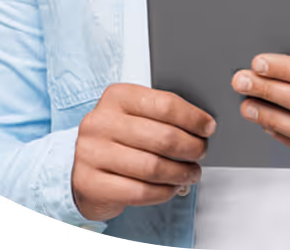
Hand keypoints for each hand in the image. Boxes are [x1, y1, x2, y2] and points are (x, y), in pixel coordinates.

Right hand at [72, 83, 215, 220]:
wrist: (82, 170)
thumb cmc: (117, 140)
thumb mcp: (133, 115)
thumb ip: (160, 114)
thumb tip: (202, 124)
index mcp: (116, 96)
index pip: (164, 104)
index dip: (192, 118)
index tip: (207, 127)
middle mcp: (100, 121)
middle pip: (162, 137)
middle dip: (191, 147)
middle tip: (201, 152)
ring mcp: (91, 153)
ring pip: (153, 167)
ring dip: (180, 173)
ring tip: (191, 173)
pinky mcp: (90, 182)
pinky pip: (139, 191)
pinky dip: (163, 192)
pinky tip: (171, 188)